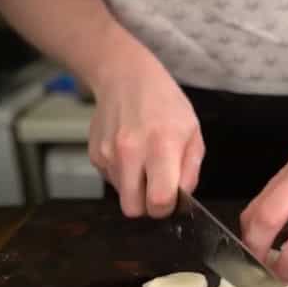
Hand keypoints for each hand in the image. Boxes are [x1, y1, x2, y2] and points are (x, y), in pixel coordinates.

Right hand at [88, 59, 203, 217]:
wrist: (125, 77)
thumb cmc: (165, 104)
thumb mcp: (193, 133)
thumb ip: (191, 170)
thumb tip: (182, 198)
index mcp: (161, 147)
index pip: (158, 201)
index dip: (167, 208)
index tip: (172, 200)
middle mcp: (130, 153)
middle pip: (133, 209)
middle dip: (148, 206)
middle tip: (158, 190)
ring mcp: (108, 154)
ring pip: (122, 196)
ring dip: (135, 189)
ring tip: (145, 163)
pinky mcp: (94, 155)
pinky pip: (112, 181)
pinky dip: (123, 176)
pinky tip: (132, 154)